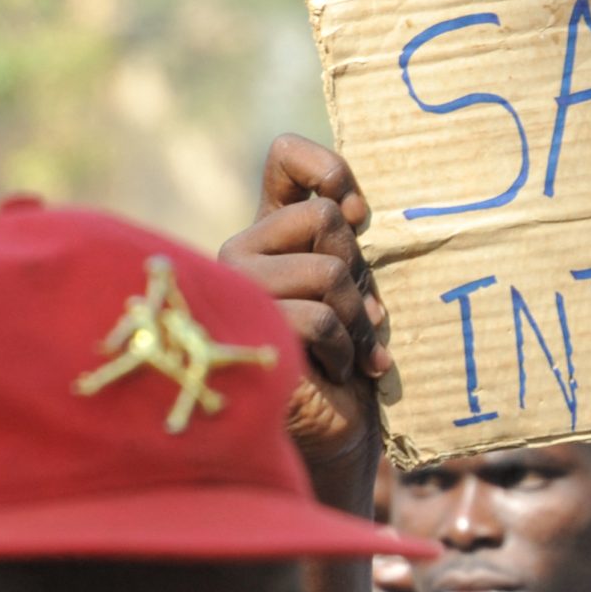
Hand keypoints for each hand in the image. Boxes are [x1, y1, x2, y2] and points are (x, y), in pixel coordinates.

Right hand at [218, 135, 391, 500]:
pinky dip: (346, 350)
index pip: (287, 159)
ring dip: (357, 321)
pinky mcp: (239, 331)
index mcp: (268, 234)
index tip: (358, 214)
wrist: (334, 433)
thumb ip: (344, 243)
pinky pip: (316, 317)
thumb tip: (346, 207)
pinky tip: (340, 372)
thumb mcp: (356, 290)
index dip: (331, 170)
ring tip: (351, 353)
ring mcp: (230, 292)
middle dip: (360, 274)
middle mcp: (239, 254)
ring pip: (326, 271)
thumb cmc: (347, 359)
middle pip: (324, 219)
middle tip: (359, 320)